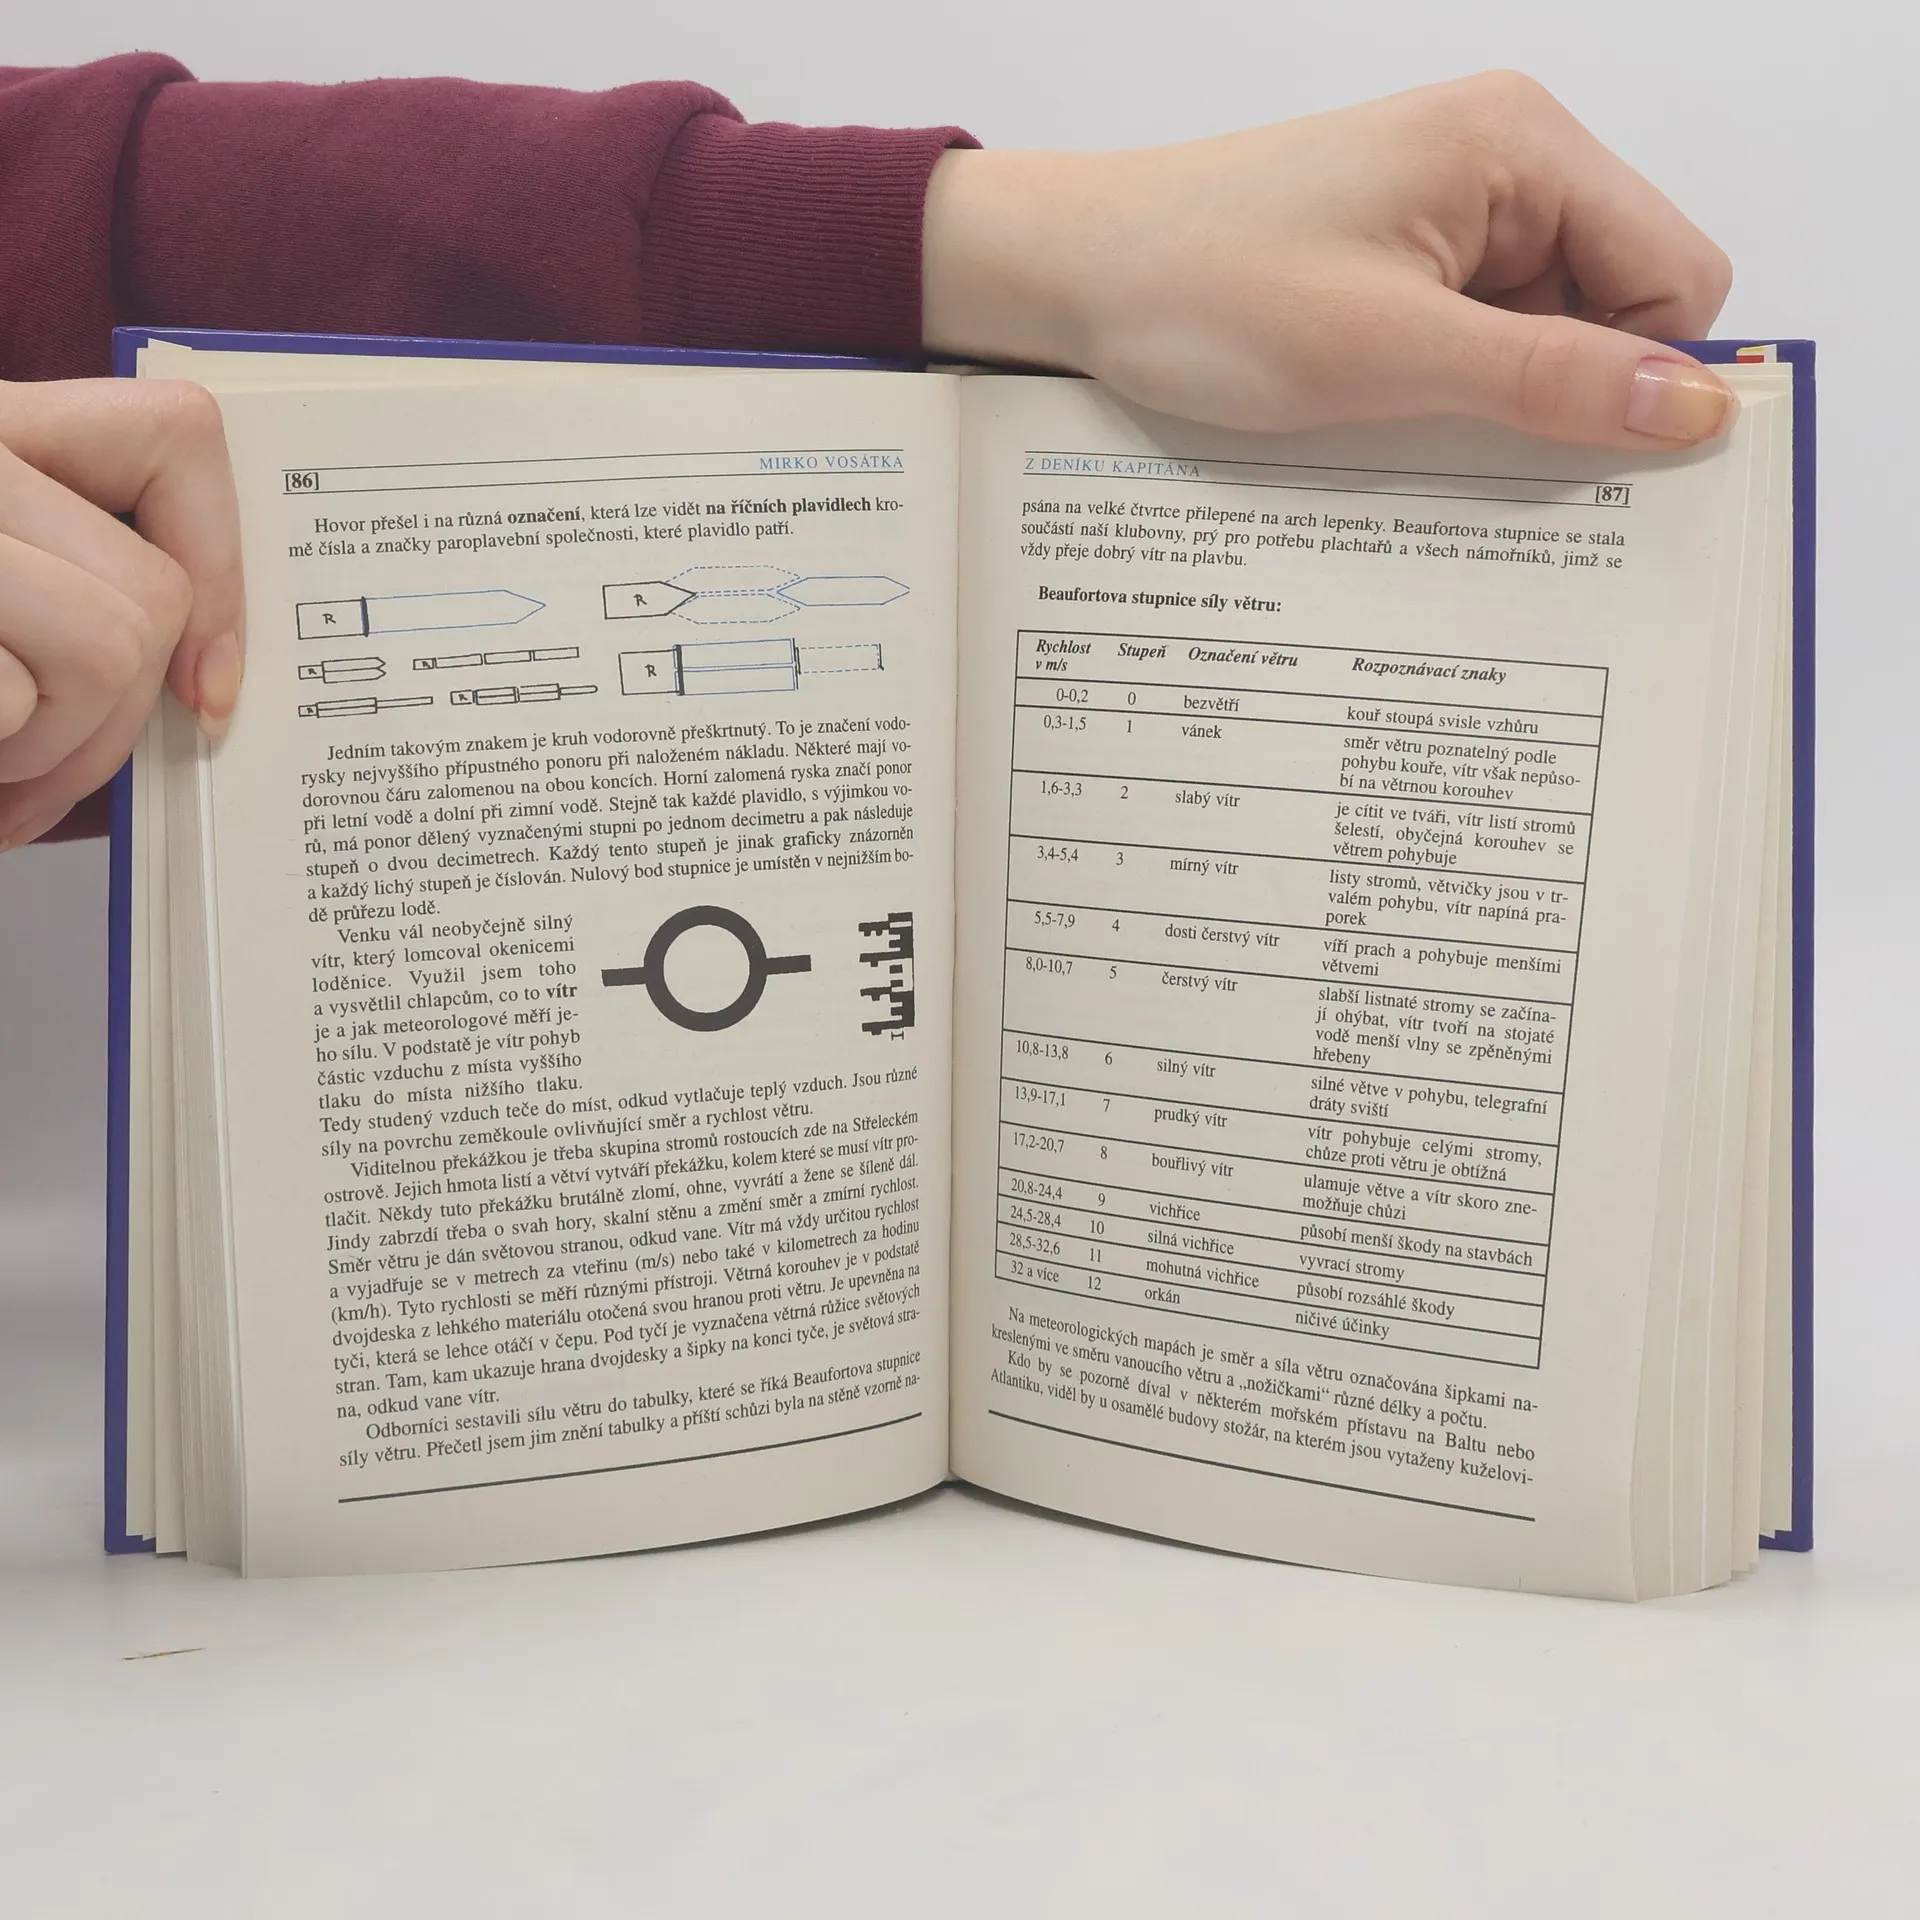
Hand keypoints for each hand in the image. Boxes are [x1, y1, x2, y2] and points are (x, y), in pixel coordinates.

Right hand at [0, 379, 243, 849]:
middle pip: (150, 589)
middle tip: (29, 775)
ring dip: (52, 754)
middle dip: (112, 723)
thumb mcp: (4, 602)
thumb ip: (73, 589)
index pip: (172, 437)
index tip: (208, 684)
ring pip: (110, 645)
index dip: (220, 567)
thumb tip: (211, 668)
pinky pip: (11, 694)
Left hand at [923, 71, 1734, 446]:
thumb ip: (1549, 379)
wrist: (1071, 273)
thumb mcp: (1387, 352)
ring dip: (1497, 396)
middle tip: (1466, 444)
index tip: (1579, 458)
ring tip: (1397, 418)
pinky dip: (1450, 386)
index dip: (1644, 375)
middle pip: (1619, 301)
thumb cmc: (1202, 290)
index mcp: (1522, 146)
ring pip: (1548, 331)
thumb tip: (1698, 407)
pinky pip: (1479, 335)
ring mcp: (1452, 208)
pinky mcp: (1404, 254)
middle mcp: (1504, 159)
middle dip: (1565, 389)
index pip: (1677, 273)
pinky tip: (1381, 410)